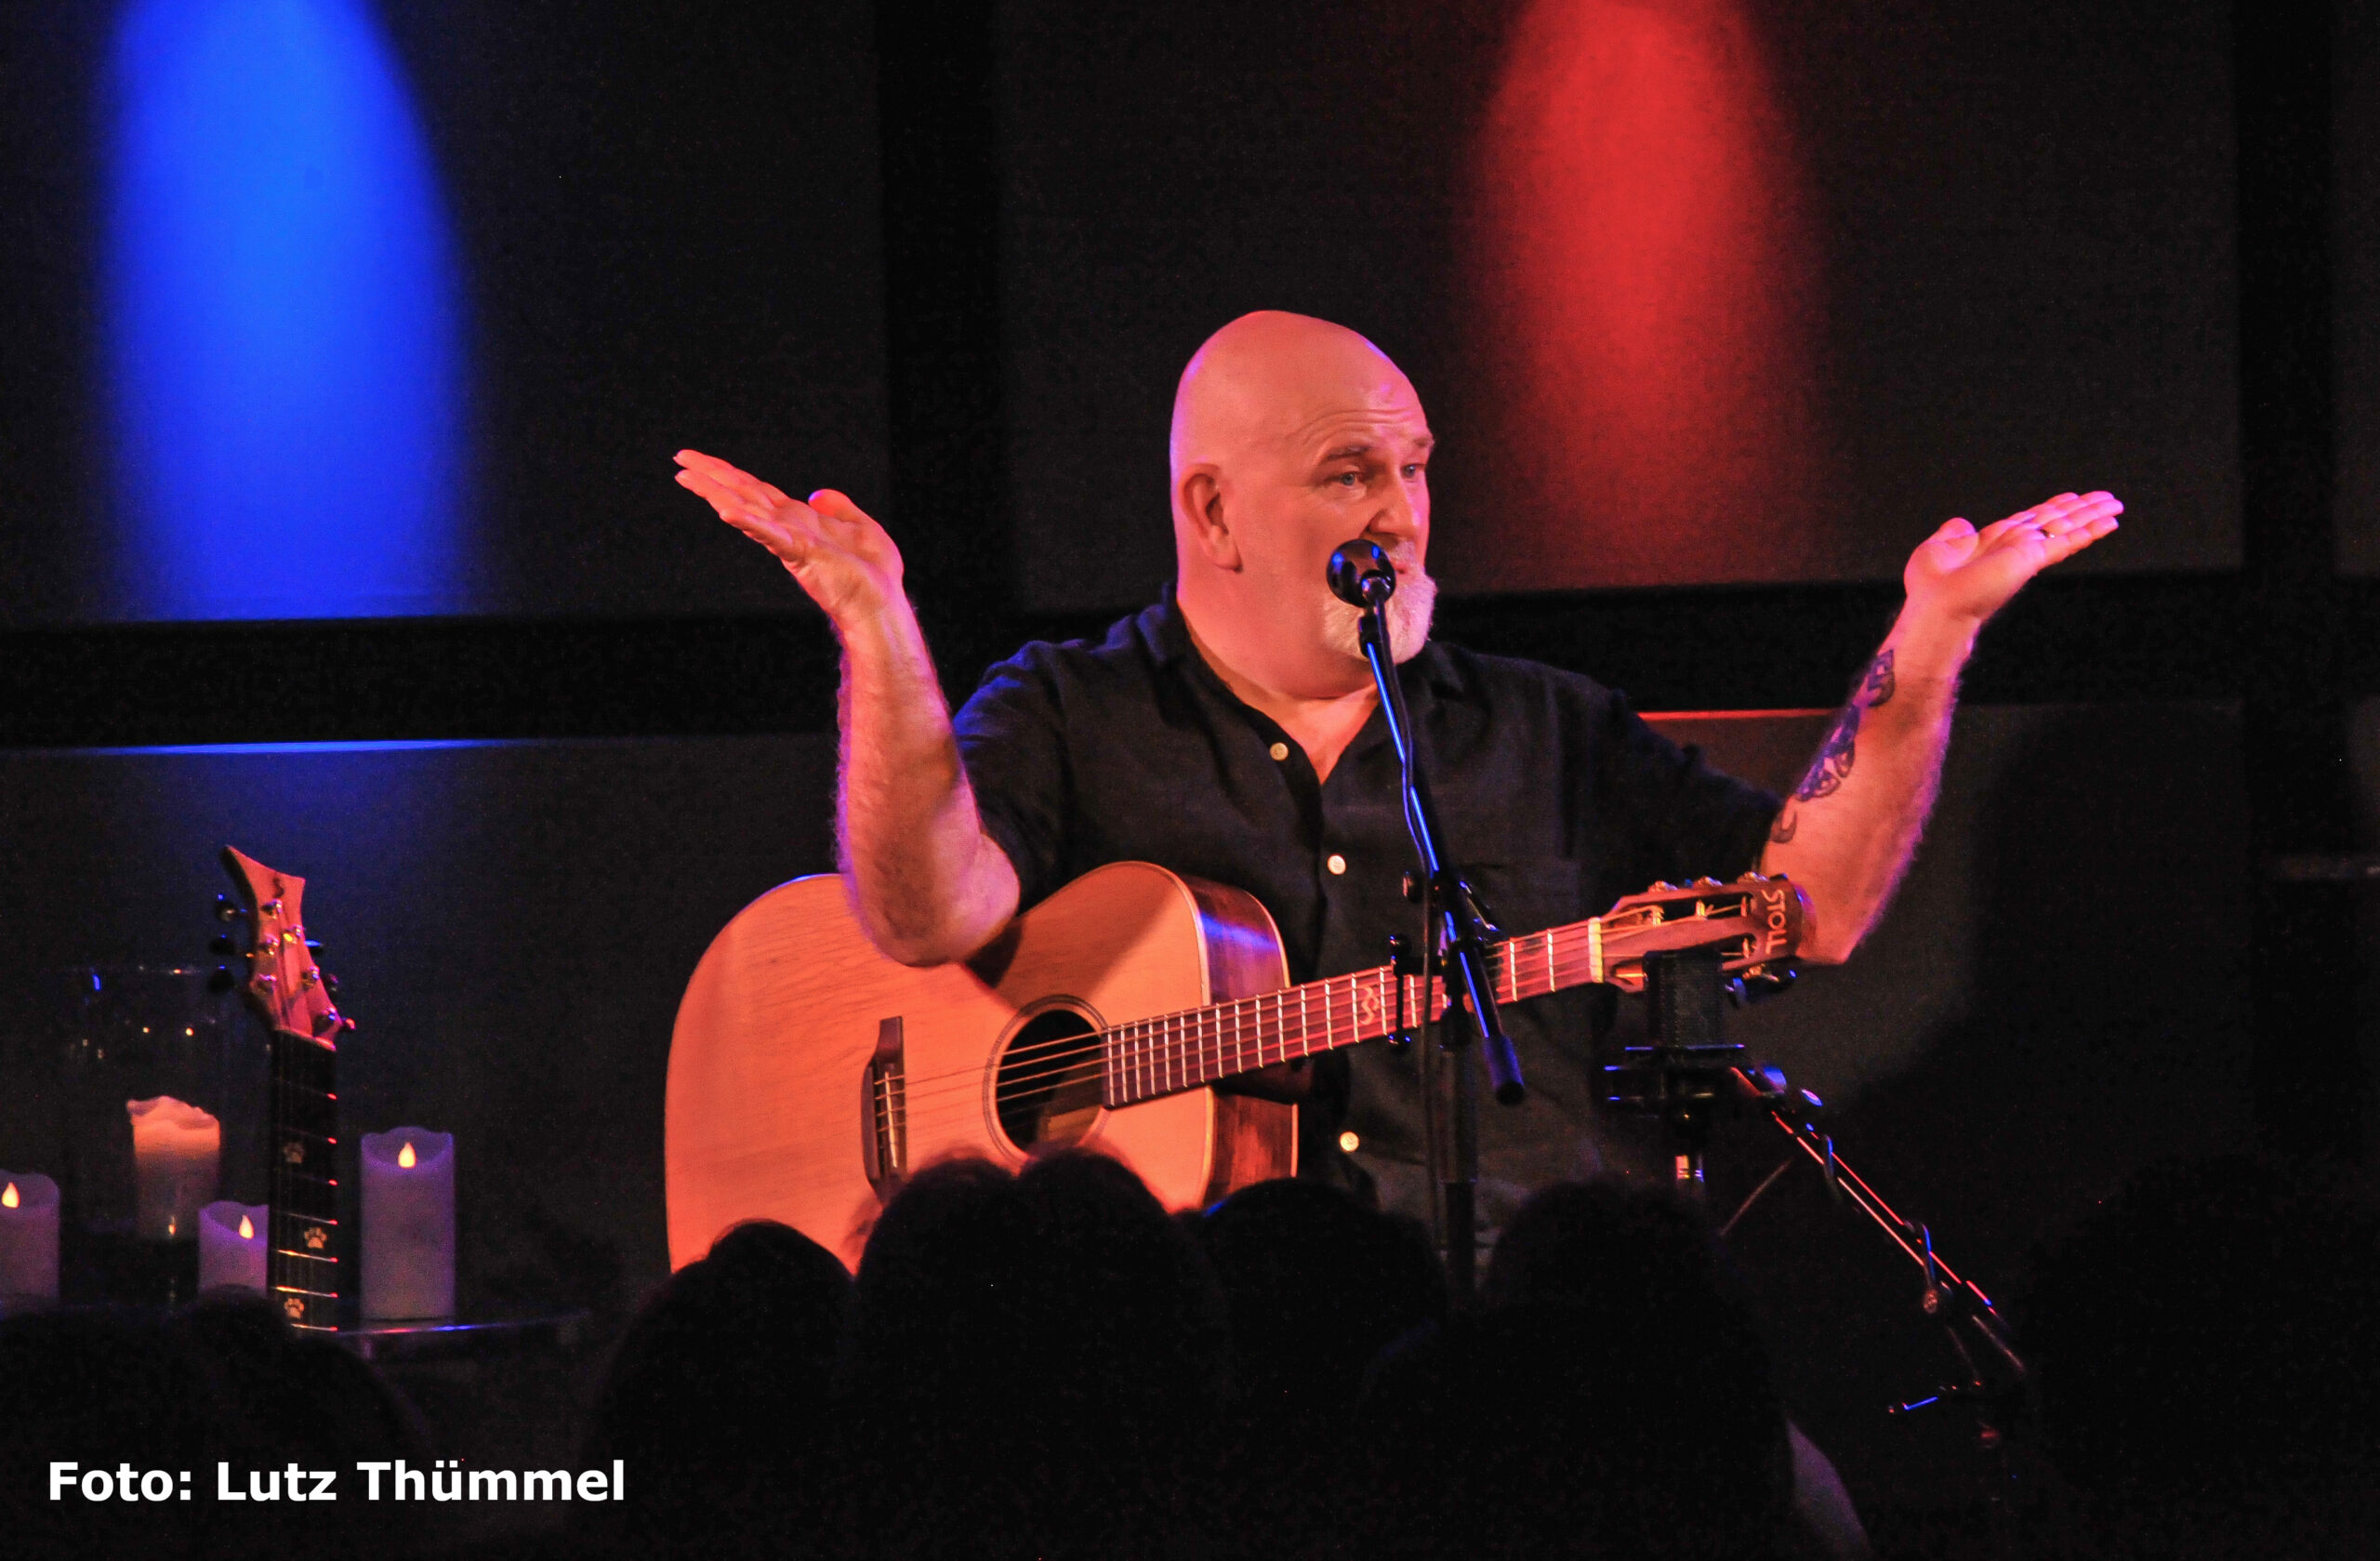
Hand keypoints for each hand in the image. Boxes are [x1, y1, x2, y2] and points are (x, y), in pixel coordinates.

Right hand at [675, 450, 903, 624]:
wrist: (882, 605)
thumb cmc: (874, 574)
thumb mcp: (861, 528)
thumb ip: (839, 509)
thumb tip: (817, 493)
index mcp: (799, 520)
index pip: (758, 491)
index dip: (730, 474)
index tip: (700, 460)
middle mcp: (787, 528)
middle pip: (744, 494)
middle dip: (712, 476)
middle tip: (680, 459)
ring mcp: (791, 540)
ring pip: (748, 509)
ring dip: (717, 492)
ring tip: (687, 477)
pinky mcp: (802, 553)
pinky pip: (771, 534)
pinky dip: (750, 522)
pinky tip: (727, 511)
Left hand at [1903, 490, 2121, 629]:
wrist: (1935, 609)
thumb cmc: (1929, 588)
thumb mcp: (1936, 550)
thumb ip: (1953, 535)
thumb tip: (1961, 523)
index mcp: (1993, 543)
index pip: (2029, 520)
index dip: (2051, 508)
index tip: (2071, 497)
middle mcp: (2014, 547)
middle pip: (2054, 522)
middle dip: (2081, 510)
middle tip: (2108, 500)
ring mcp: (2025, 554)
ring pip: (2065, 529)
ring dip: (2092, 517)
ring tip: (2116, 506)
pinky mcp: (2031, 560)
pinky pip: (2065, 542)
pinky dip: (2089, 532)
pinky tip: (2109, 524)